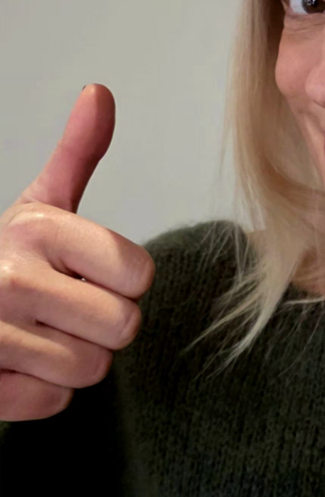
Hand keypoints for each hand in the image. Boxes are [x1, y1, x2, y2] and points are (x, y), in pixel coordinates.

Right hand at [0, 84, 154, 420]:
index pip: (139, 274)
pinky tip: (19, 363)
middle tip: (67, 307)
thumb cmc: (4, 258)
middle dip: (104, 323)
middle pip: (123, 326)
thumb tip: (99, 92)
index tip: (92, 273)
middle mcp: (10, 278)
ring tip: (40, 333)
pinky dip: (42, 392)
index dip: (124, 280)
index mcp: (39, 229)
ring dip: (75, 359)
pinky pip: (53, 403)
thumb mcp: (39, 203)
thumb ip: (77, 154)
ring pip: (91, 369)